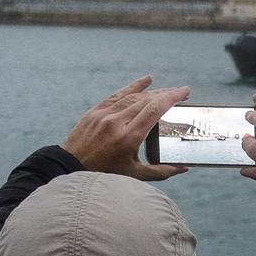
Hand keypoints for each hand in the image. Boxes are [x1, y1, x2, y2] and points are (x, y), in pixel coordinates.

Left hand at [61, 76, 190, 179]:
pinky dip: (133, 86)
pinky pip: (117, 94)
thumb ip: (162, 171)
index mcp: (128, 138)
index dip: (171, 98)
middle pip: (146, 101)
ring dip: (153, 91)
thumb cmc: (106, 174)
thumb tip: (184, 168)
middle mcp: (116, 123)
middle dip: (166, 94)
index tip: (184, 93)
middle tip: (183, 91)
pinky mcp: (95, 111)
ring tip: (168, 90)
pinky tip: (147, 80)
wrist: (71, 167)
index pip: (154, 111)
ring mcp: (104, 115)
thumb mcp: (135, 175)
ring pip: (133, 96)